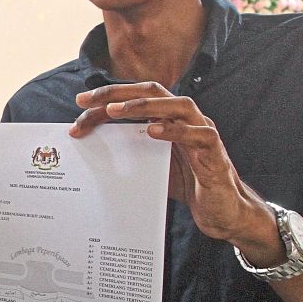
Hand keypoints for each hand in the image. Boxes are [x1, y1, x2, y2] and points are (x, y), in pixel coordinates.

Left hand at [71, 83, 281, 262]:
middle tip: (86, 101)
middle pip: (154, 91)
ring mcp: (203, 133)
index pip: (137, 98)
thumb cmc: (187, 182)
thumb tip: (90, 150)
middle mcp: (187, 119)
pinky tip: (154, 131)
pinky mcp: (215, 153)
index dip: (107, 98)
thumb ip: (128, 151)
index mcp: (169, 118)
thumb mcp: (149, 164)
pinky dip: (176, 131)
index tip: (80, 104)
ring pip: (179, 106)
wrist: (222, 210)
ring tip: (115, 110)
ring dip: (145, 105)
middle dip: (118, 93)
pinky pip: (200, 135)